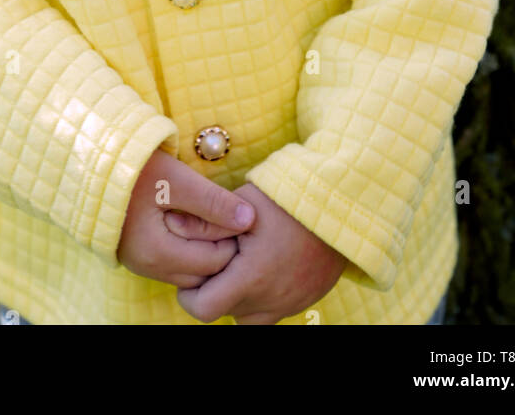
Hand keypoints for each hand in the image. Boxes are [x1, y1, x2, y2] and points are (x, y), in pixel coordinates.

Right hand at [116, 148, 255, 288]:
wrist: (91, 161)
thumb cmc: (133, 167)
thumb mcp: (176, 179)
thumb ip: (212, 201)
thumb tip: (250, 219)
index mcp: (157, 253)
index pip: (215, 261)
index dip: (233, 238)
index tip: (238, 211)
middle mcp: (148, 266)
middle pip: (204, 272)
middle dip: (222, 247)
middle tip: (230, 214)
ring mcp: (142, 262)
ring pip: (191, 269)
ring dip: (208, 247)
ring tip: (214, 215)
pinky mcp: (140, 252)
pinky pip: (177, 261)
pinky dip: (193, 246)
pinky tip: (197, 220)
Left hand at [164, 181, 347, 323]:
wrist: (344, 202)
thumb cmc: (289, 199)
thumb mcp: (242, 204)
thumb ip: (205, 221)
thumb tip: (170, 224)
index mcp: (253, 278)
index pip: (204, 310)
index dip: (190, 295)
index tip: (191, 274)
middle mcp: (273, 299)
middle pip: (228, 313)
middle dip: (217, 293)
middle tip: (218, 262)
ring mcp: (293, 302)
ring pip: (252, 316)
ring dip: (241, 297)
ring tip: (243, 263)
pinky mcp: (309, 297)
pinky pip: (277, 308)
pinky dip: (265, 294)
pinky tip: (267, 263)